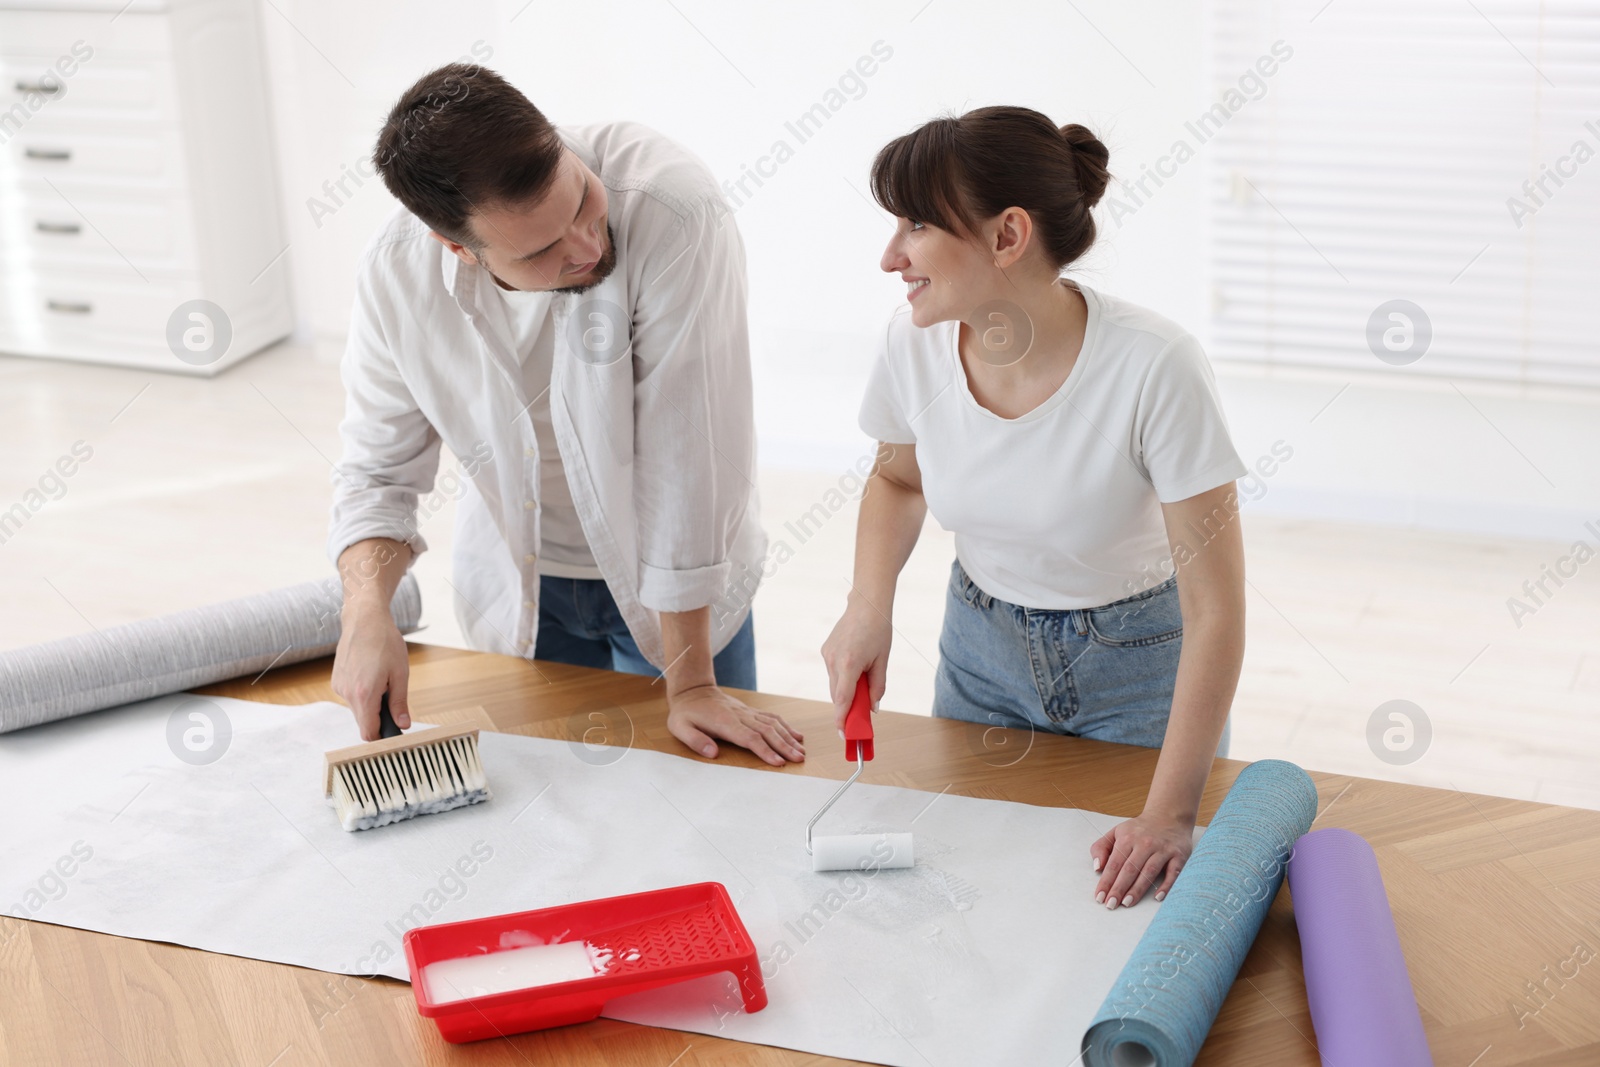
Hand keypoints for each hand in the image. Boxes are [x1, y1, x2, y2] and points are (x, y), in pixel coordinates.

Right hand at [330, 605, 410, 740]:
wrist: (364, 620)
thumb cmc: (385, 643)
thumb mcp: (400, 674)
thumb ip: (399, 703)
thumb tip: (403, 725)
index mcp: (364, 694)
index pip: (368, 732)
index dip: (382, 737)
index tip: (394, 734)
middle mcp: (347, 694)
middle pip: (363, 722)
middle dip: (379, 719)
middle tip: (395, 703)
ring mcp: (339, 687)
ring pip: (357, 709)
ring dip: (371, 705)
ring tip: (383, 682)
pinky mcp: (336, 681)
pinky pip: (351, 697)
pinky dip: (362, 694)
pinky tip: (371, 676)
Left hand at [667, 684, 804, 765]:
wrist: (693, 691)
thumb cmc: (686, 713)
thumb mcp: (679, 727)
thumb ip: (695, 740)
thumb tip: (712, 753)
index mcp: (725, 722)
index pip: (749, 737)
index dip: (764, 750)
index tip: (778, 762)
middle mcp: (740, 716)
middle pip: (767, 731)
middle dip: (784, 746)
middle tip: (798, 759)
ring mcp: (747, 712)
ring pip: (773, 723)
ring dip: (788, 738)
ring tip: (801, 752)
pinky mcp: (750, 711)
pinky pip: (772, 717)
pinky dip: (786, 726)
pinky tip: (797, 736)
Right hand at [820, 595, 892, 732]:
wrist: (866, 604)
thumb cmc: (878, 630)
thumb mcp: (882, 661)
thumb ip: (876, 687)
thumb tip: (872, 708)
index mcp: (849, 663)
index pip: (842, 699)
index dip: (842, 719)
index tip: (844, 734)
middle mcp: (833, 660)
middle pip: (837, 695)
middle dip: (846, 709)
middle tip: (858, 722)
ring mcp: (827, 655)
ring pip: (834, 685)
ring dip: (845, 693)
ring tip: (862, 689)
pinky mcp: (825, 651)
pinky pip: (833, 673)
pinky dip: (842, 680)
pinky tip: (854, 672)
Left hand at [1089, 810, 1195, 909]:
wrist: (1169, 815)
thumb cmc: (1138, 830)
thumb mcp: (1116, 832)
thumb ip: (1101, 847)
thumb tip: (1097, 868)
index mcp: (1127, 838)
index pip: (1114, 864)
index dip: (1106, 881)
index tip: (1099, 897)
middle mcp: (1145, 843)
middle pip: (1130, 869)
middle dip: (1119, 888)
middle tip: (1111, 905)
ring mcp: (1163, 849)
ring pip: (1149, 871)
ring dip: (1138, 889)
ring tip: (1127, 903)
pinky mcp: (1179, 855)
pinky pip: (1174, 872)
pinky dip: (1167, 885)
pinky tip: (1158, 897)